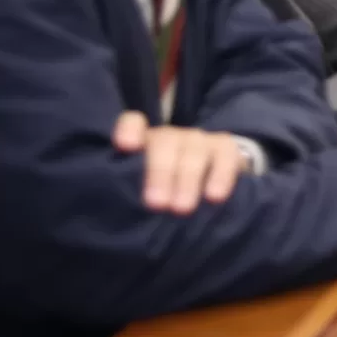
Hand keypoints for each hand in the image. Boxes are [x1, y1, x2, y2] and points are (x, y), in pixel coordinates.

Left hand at [113, 111, 243, 214]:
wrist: (202, 185)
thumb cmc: (160, 193)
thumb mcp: (137, 192)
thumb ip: (126, 193)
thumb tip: (111, 213)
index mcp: (142, 144)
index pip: (133, 124)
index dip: (129, 130)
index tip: (126, 145)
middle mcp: (170, 137)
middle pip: (164, 143)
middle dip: (160, 172)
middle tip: (156, 203)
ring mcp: (199, 140)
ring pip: (194, 150)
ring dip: (188, 179)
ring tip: (182, 209)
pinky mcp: (225, 149)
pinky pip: (226, 156)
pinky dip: (221, 175)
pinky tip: (214, 197)